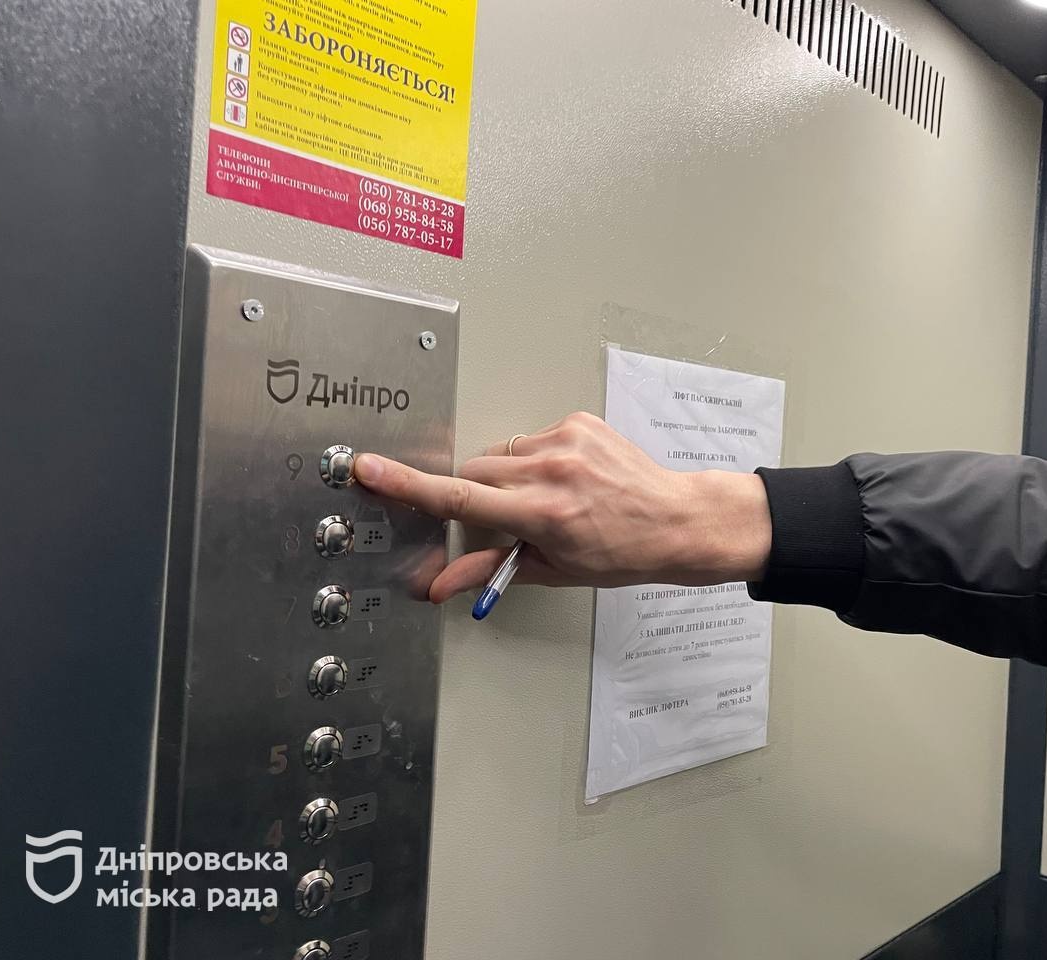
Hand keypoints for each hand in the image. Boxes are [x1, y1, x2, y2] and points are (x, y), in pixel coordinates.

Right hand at [354, 412, 771, 602]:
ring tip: (546, 497)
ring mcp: (566, 440)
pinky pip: (529, 438)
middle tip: (509, 517)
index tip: (370, 468)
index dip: (407, 486)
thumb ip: (489, 570)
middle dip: (477, 495)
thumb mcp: (552, 569)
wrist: (676, 519)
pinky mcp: (577, 421)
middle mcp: (552, 471)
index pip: (458, 498)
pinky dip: (535, 459)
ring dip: (507, 476)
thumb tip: (438, 586)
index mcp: (542, 513)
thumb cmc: (620, 553)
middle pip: (473, 472)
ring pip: (499, 454)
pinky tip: (566, 478)